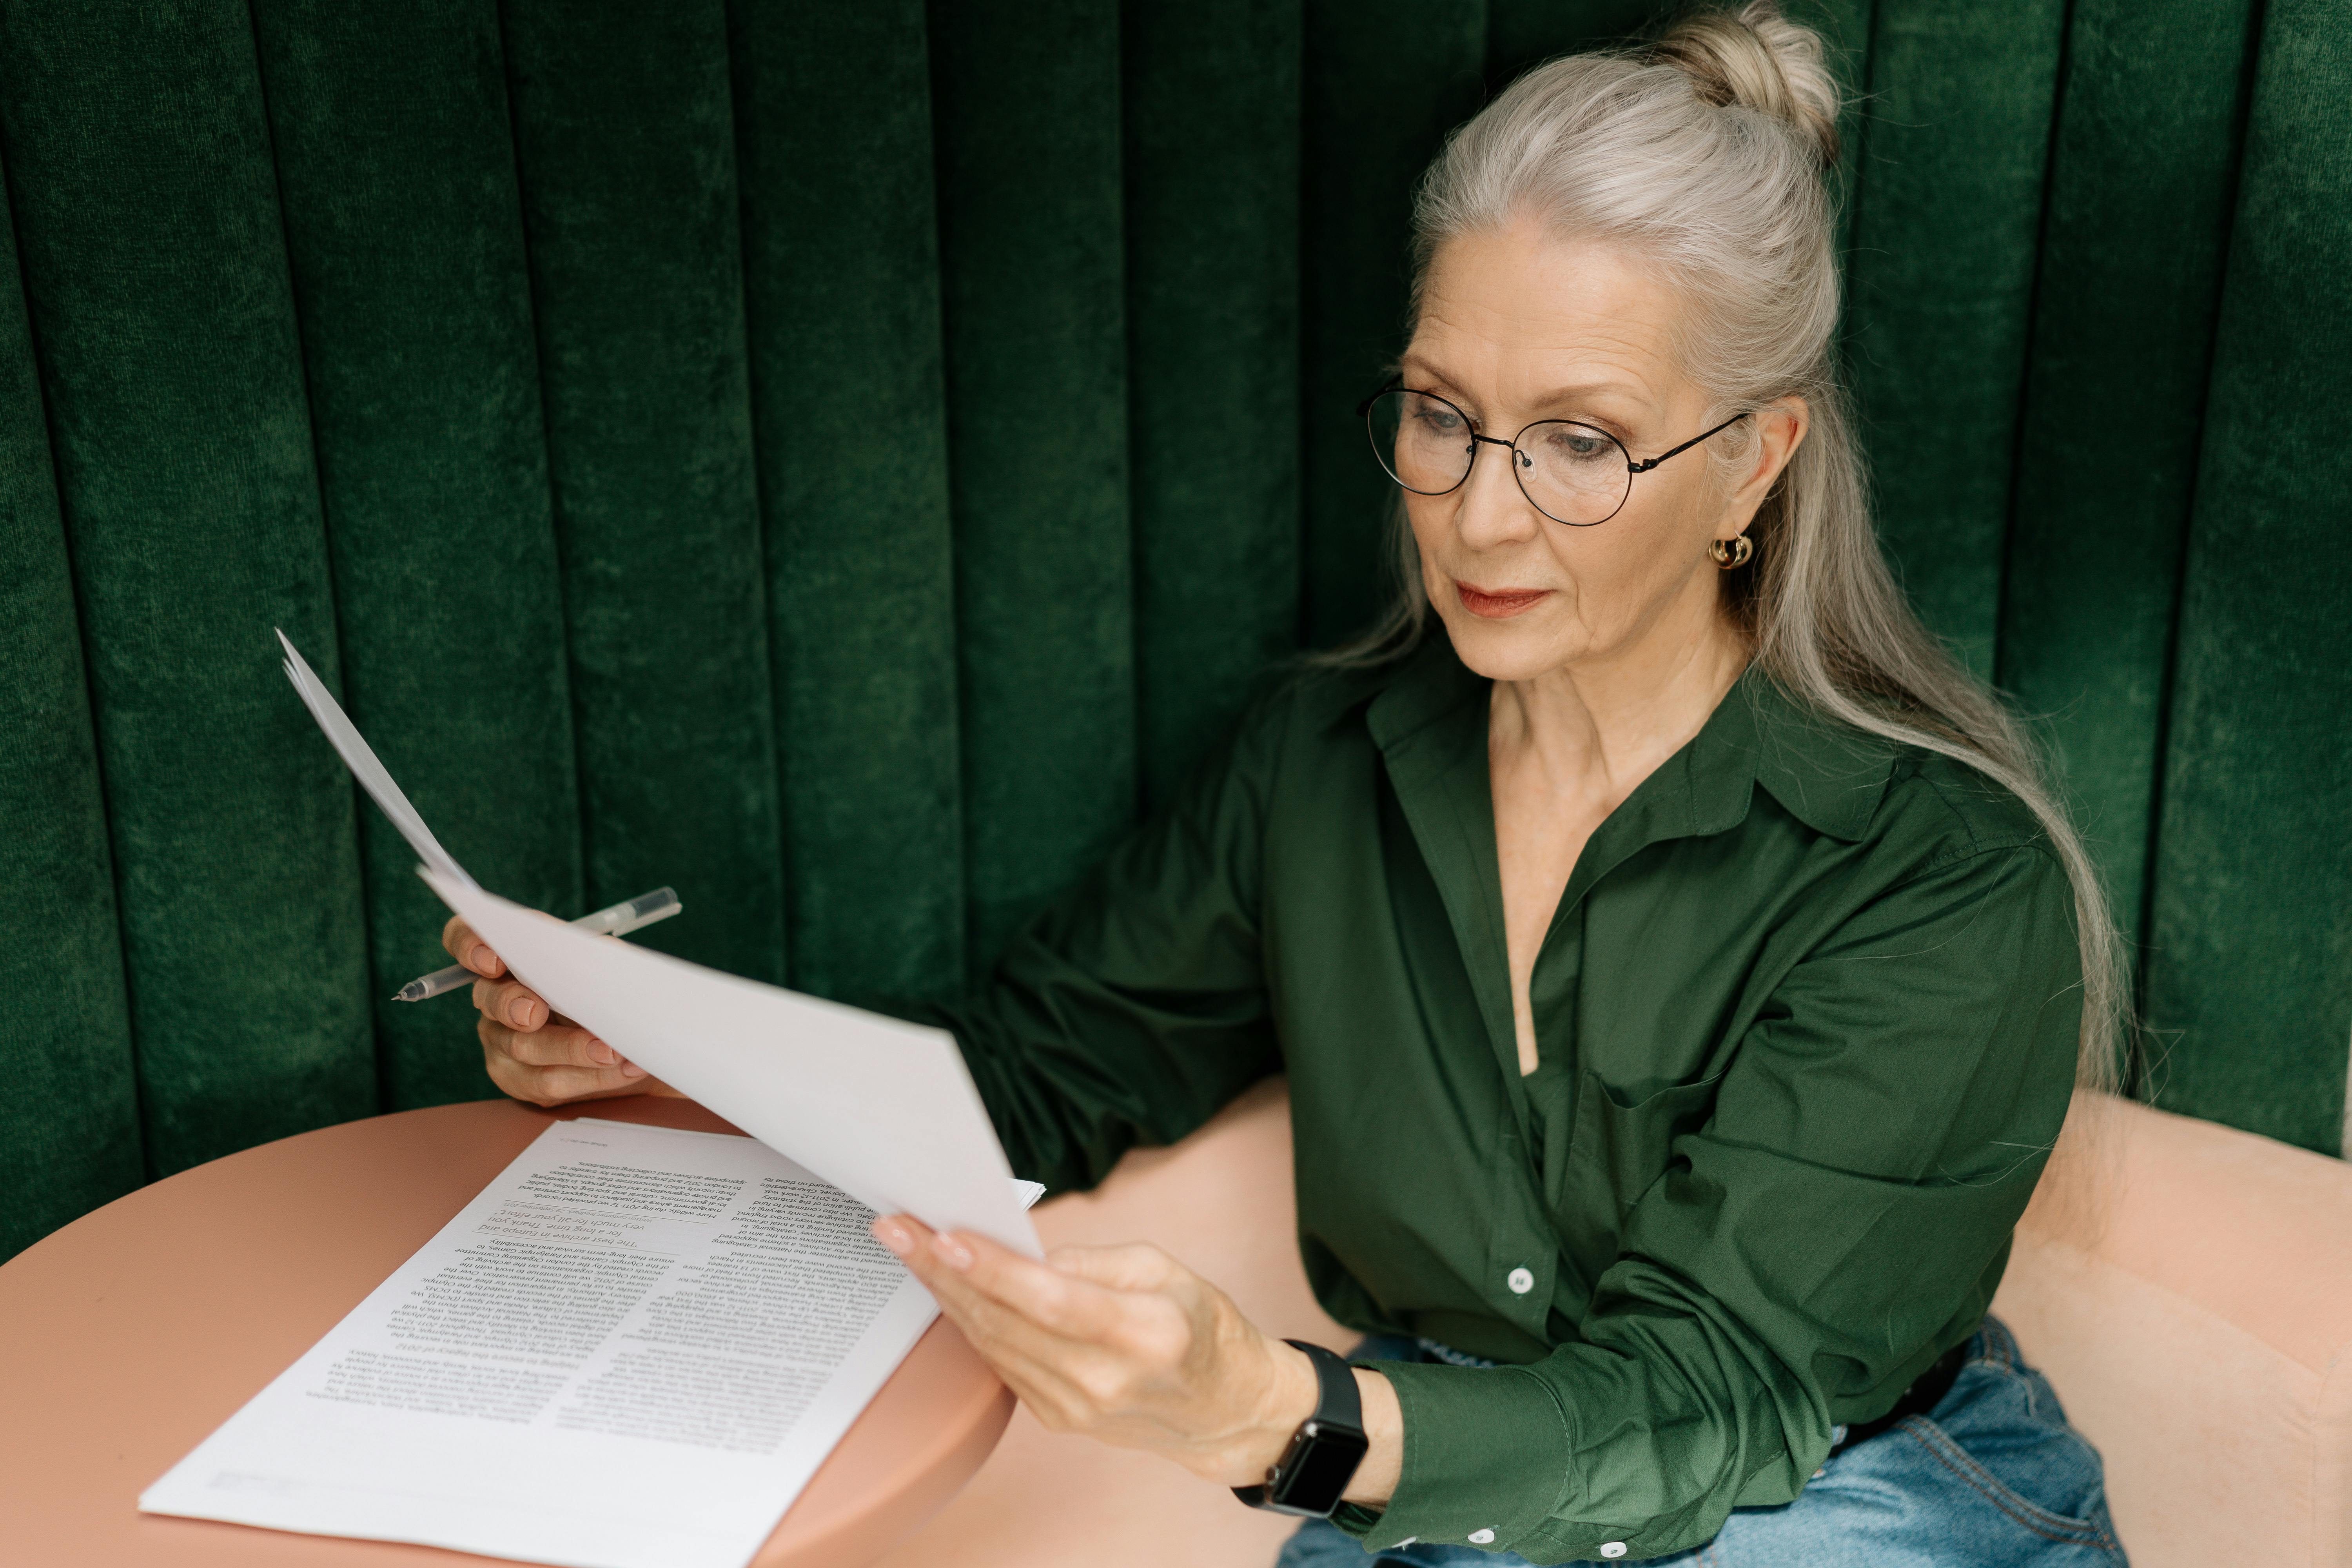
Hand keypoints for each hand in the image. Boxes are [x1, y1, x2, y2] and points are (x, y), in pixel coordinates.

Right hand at [442, 914, 674, 1106]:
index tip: (492, 962)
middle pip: (490, 998)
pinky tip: (624, 1069)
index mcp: (511, 956)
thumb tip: (602, 956)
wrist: (624, 1035)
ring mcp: (501, 1039)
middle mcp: (496, 995)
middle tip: (535, 1013)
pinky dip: (591, 1077)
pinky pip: (546, 1082)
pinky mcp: (518, 1078)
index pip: (467, 937)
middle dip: (513, 1005)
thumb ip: (596, 954)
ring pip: (522, 1047)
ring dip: (571, 1049)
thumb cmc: (606, 986)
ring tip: (613, 1051)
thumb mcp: (606, 961)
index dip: (469, 945)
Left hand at [872, 1215, 1400, 1502]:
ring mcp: (1076, 1407)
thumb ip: (1093, 1261)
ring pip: (993, 1343)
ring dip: (945, 1294)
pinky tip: (946, 1287)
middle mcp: (1104, 1380)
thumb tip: (1022, 1253)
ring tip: (908, 1248)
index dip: (995, 1270)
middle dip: (944, 1271)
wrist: (1223, 1410)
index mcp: (1144, 1334)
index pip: (1053, 1300)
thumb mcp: (1165, 1269)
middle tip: (897, 1228)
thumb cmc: (1201, 1326)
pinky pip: (1001, 1362)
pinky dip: (971, 1321)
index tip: (945, 1238)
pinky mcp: (1056, 1417)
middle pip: (1007, 1322)